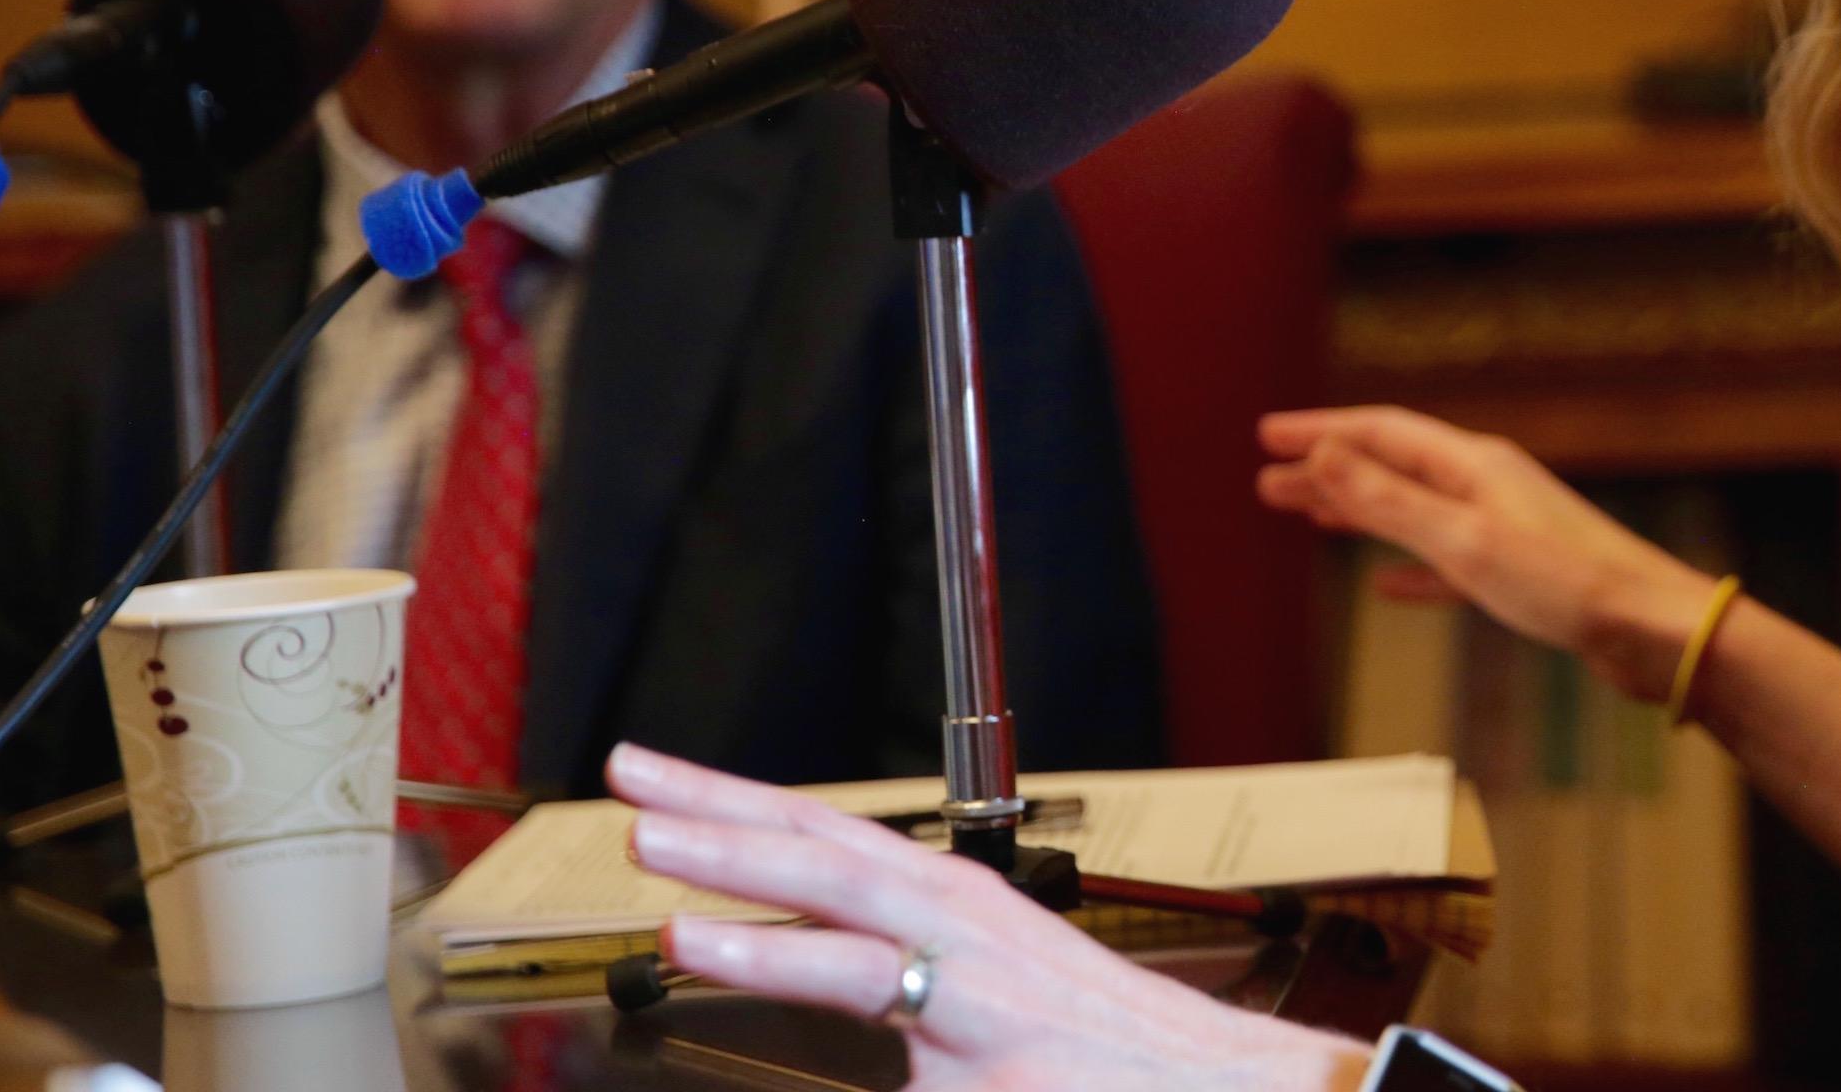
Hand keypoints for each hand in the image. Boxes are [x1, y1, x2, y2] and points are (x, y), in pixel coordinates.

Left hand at [606, 743, 1368, 1091]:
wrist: (1210, 1086)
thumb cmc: (1096, 1052)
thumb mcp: (977, 997)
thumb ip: (889, 980)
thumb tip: (799, 964)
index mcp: (946, 903)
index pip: (820, 835)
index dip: (733, 801)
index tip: (653, 780)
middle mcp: (956, 922)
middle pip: (824, 849)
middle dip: (721, 815)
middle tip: (630, 785)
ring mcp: (970, 981)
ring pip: (842, 918)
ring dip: (744, 890)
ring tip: (660, 879)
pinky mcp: (981, 1048)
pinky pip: (866, 1004)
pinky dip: (780, 964)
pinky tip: (713, 964)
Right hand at [1255, 406, 1718, 702]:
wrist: (1650, 628)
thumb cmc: (1567, 583)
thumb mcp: (1463, 540)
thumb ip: (1389, 501)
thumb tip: (1322, 454)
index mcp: (1472, 465)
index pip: (1380, 433)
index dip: (1320, 432)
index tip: (1267, 435)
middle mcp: (1486, 485)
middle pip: (1391, 468)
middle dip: (1329, 471)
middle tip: (1269, 480)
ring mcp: (1503, 527)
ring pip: (1413, 512)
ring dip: (1359, 512)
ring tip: (1311, 518)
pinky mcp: (1518, 573)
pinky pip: (1445, 560)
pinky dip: (1407, 566)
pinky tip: (1385, 586)